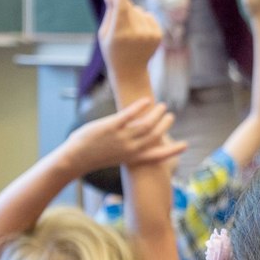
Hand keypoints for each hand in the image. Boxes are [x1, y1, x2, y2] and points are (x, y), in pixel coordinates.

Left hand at [65, 97, 185, 172]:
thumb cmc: (93, 158)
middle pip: (155, 135)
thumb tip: (135, 144)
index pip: (157, 157)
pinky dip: (140, 106)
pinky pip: (130, 115)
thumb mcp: (115, 158)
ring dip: (156, 114)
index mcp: (132, 159)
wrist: (74, 159)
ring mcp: (121, 138)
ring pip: (146, 124)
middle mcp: (130, 149)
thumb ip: (127, 152)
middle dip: (165, 125)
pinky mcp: (111, 127)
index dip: (173, 151)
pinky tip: (147, 100)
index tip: (185, 145)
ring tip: (161, 106)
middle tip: (170, 116)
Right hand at [99, 0, 162, 77]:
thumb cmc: (112, 50)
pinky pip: (148, 15)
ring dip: (132, 14)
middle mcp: (136, 34)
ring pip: (139, 10)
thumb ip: (109, 11)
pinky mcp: (158, 35)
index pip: (120, 9)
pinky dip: (142, 20)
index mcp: (119, 34)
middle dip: (121, 5)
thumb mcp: (105, 32)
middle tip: (113, 11)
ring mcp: (149, 35)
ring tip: (128, 32)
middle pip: (128, 7)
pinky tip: (138, 34)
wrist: (130, 71)